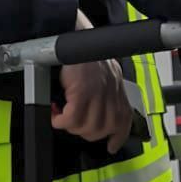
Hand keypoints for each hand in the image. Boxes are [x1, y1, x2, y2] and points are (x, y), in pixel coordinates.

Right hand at [52, 34, 133, 153]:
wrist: (72, 35)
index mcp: (117, 87)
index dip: (118, 137)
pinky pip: (72, 119)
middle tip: (72, 122)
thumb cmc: (83, 52)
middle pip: (103, 129)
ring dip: (71, 126)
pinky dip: (61, 121)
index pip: (125, 119)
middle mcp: (111, 91)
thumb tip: (98, 110)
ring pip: (87, 127)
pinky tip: (56, 113)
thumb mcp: (102, 72)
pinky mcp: (82, 91)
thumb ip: (104, 91)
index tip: (111, 147)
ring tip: (62, 116)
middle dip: (85, 132)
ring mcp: (98, 92)